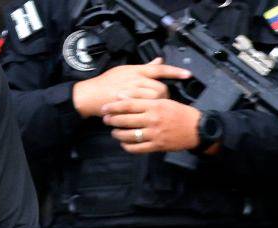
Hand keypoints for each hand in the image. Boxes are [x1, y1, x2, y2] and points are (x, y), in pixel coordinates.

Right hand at [72, 58, 190, 117]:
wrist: (90, 95)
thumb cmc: (106, 83)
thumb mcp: (126, 70)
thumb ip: (144, 67)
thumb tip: (159, 61)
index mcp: (137, 70)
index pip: (159, 69)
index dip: (174, 71)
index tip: (187, 75)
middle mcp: (135, 79)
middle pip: (159, 87)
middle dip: (164, 95)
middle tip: (161, 101)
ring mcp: (132, 93)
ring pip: (153, 99)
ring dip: (156, 105)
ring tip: (153, 109)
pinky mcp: (127, 105)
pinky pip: (143, 109)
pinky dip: (147, 112)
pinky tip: (148, 116)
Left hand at [102, 97, 203, 153]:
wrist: (196, 128)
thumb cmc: (180, 112)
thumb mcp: (165, 100)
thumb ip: (146, 97)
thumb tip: (125, 95)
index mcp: (155, 105)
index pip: (129, 104)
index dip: (114, 106)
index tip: (105, 107)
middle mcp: (153, 119)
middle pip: (126, 119)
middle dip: (112, 120)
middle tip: (105, 119)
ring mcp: (154, 134)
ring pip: (129, 135)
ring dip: (118, 134)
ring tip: (114, 132)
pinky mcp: (157, 146)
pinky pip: (137, 148)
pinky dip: (127, 146)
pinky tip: (124, 143)